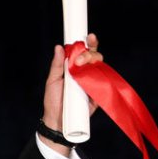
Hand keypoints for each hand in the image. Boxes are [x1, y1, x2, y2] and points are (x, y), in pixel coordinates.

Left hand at [40, 33, 103, 153]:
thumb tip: (59, 47)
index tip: (88, 36)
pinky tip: (95, 74)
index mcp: (74, 68)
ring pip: (101, 66)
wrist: (58, 122)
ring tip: (83, 65)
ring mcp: (93, 82)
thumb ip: (57, 65)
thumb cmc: (53, 101)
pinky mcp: (98, 93)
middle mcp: (85, 73)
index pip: (83, 52)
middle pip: (95, 56)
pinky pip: (105, 82)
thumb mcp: (52, 81)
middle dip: (90, 53)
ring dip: (95, 61)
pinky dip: (102, 76)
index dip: (88, 43)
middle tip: (80, 60)